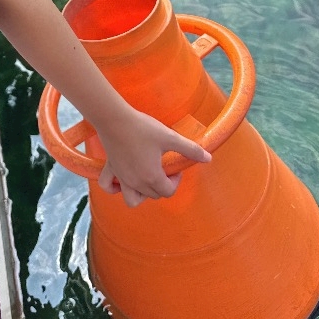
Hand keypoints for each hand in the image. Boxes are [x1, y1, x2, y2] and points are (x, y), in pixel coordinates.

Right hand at [96, 108, 210, 207]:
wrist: (114, 119)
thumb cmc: (143, 128)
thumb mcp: (169, 137)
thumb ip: (190, 149)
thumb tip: (208, 158)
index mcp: (152, 177)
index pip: (168, 191)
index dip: (176, 181)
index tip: (175, 167)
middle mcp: (136, 183)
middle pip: (154, 195)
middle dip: (162, 185)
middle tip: (164, 168)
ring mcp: (121, 178)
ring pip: (133, 199)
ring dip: (141, 194)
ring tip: (146, 179)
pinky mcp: (110, 169)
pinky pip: (109, 187)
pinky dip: (115, 189)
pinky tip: (121, 180)